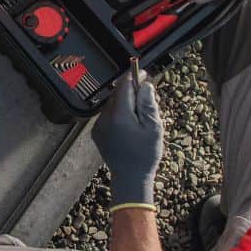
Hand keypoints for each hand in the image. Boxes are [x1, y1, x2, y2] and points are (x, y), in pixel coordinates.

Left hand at [92, 70, 163, 207]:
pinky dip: (119, 114)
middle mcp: (105, 118)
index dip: (134, 78)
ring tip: (142, 116)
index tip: (144, 73)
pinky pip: (108, 116)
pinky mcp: (97, 132)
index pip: (124, 87)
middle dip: (132, 92)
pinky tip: (131, 125)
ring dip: (126, 104)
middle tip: (149, 99)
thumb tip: (144, 85)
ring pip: (113, 104)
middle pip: (118, 94)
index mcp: (119, 115)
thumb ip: (148, 104)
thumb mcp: (153, 127)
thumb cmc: (145, 154)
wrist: (130, 177)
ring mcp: (98, 125)